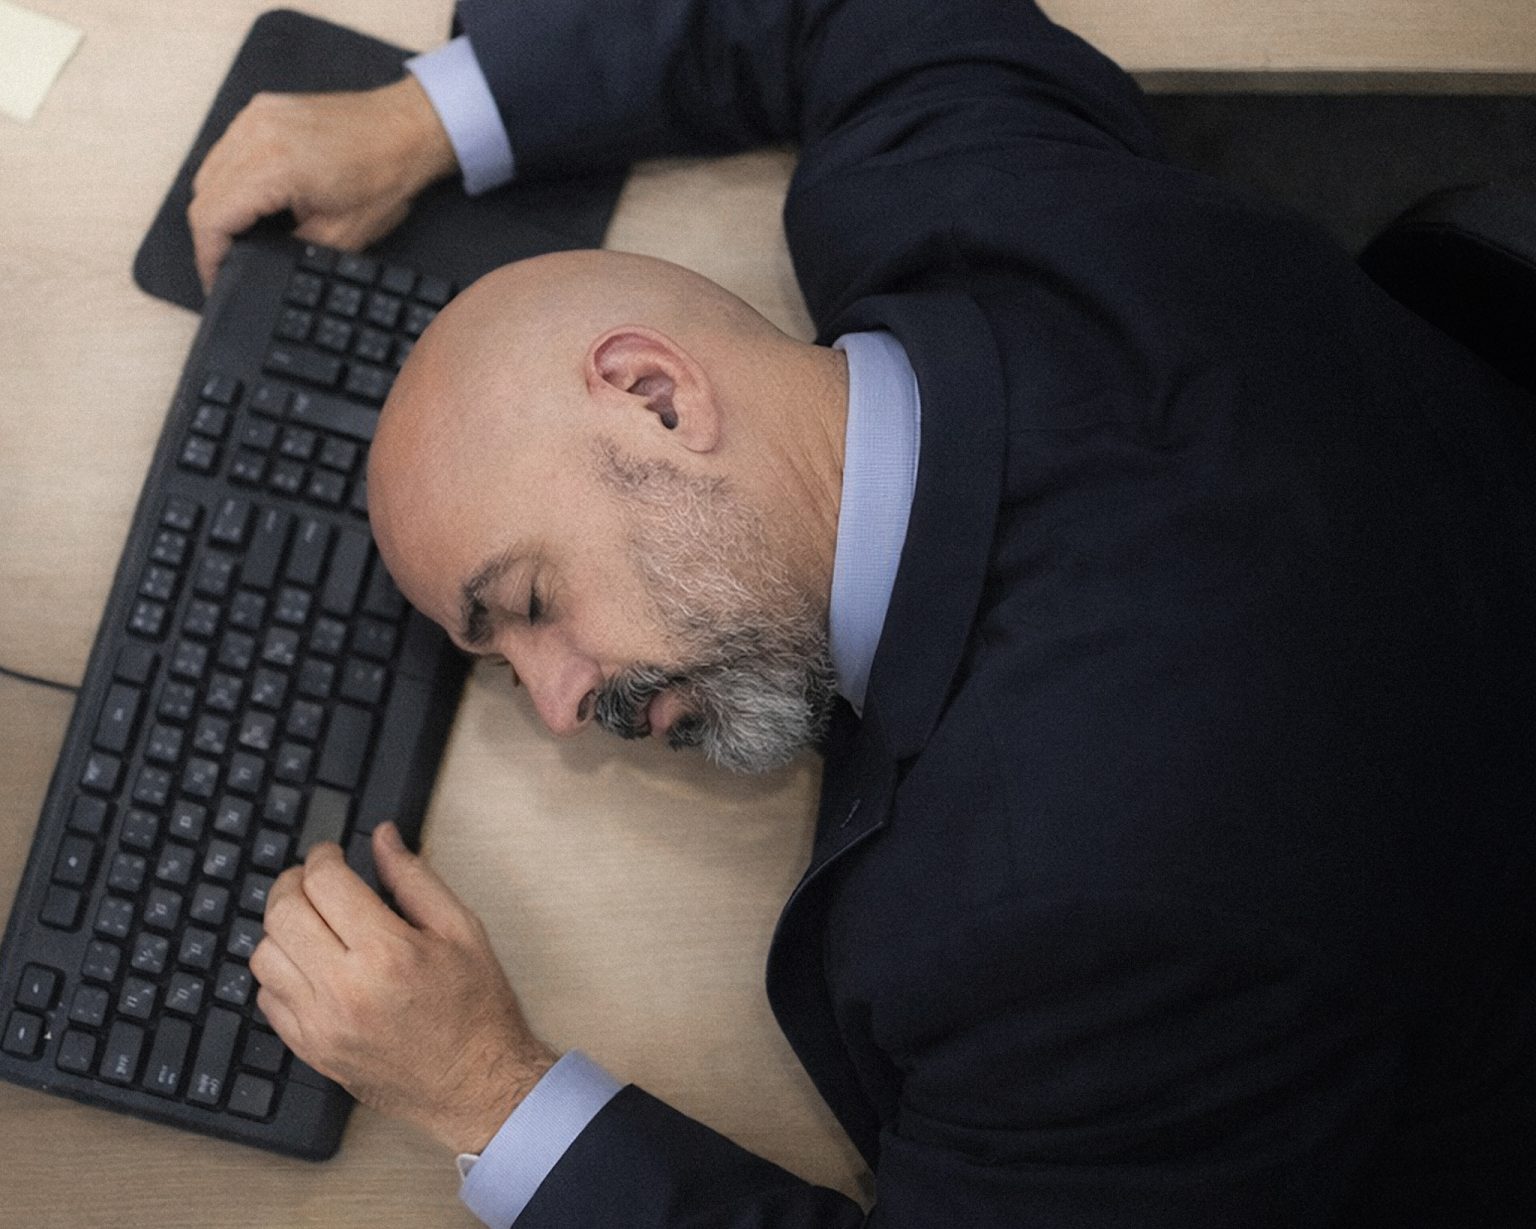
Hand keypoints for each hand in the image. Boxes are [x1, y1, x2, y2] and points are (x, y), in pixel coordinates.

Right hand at [187, 76, 457, 292]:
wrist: (407, 128)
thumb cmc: (386, 173)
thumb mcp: (341, 236)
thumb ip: (289, 252)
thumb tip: (258, 265)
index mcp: (273, 164)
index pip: (211, 216)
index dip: (208, 256)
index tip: (215, 279)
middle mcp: (256, 132)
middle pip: (201, 194)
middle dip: (211, 236)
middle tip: (226, 265)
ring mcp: (255, 116)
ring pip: (208, 171)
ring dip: (217, 207)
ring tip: (238, 238)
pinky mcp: (262, 110)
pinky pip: (225, 150)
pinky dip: (229, 180)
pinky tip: (249, 202)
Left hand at [251, 822, 557, 1152]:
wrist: (476, 1084)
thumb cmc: (476, 1007)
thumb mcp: (461, 929)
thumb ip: (414, 878)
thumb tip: (382, 838)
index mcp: (387, 952)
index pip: (325, 882)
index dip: (323, 856)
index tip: (331, 854)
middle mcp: (345, 989)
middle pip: (282, 914)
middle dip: (292, 883)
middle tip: (312, 879)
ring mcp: (321, 1025)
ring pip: (264, 956)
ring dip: (282, 929)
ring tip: (311, 923)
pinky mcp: (310, 1050)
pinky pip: (267, 999)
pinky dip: (280, 972)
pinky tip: (311, 965)